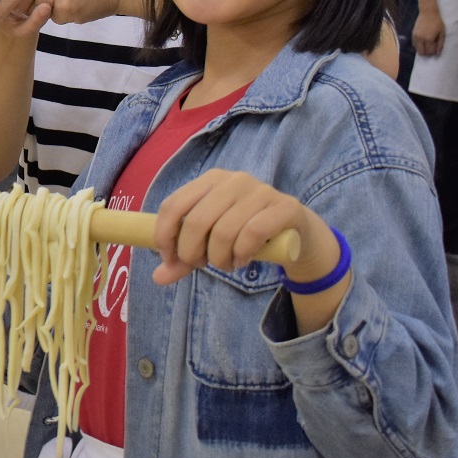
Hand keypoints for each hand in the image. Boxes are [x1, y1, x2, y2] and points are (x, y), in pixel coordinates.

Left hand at [152, 169, 335, 286]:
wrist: (298, 235)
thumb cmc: (246, 234)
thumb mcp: (212, 243)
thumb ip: (185, 258)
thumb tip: (158, 277)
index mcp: (210, 180)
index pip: (173, 205)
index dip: (165, 235)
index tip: (169, 258)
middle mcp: (234, 180)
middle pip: (196, 221)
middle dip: (192, 252)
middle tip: (203, 265)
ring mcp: (261, 190)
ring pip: (224, 231)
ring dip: (220, 258)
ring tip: (225, 265)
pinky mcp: (285, 206)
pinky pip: (253, 233)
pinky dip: (242, 254)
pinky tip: (242, 261)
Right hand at [413, 7, 444, 57]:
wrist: (428, 13)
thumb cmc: (437, 22)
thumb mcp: (442, 33)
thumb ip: (440, 44)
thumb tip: (438, 53)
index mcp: (429, 39)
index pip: (429, 51)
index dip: (433, 52)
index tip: (436, 49)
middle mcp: (420, 39)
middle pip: (421, 52)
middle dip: (427, 52)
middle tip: (431, 48)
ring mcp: (415, 37)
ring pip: (417, 49)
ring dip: (422, 49)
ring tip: (427, 45)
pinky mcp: (413, 34)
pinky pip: (414, 44)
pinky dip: (418, 45)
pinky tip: (423, 42)